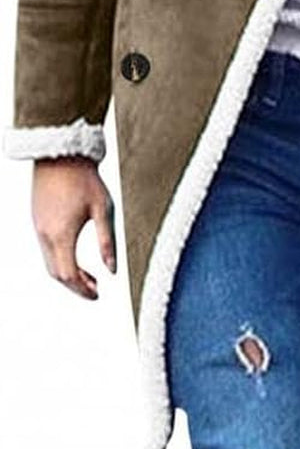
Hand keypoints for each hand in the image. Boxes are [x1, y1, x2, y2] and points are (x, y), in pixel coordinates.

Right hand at [31, 157, 116, 298]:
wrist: (60, 153)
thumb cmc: (85, 179)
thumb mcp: (103, 210)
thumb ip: (107, 242)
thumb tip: (112, 270)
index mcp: (62, 234)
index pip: (69, 275)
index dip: (83, 289)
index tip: (98, 294)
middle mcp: (45, 234)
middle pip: (57, 274)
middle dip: (75, 287)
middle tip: (96, 290)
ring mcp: (38, 228)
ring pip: (49, 264)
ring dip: (68, 275)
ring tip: (90, 277)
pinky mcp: (37, 221)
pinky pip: (45, 251)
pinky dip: (60, 261)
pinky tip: (75, 258)